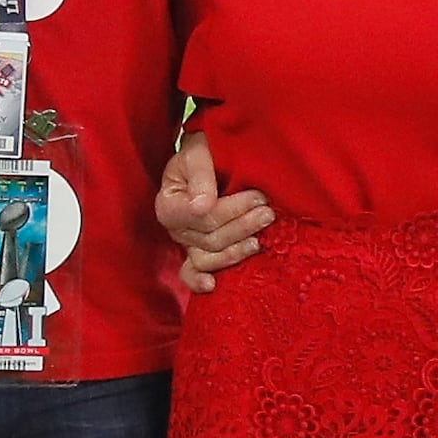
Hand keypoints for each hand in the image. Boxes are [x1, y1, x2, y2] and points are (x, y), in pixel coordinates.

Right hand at [155, 129, 272, 291]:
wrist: (207, 157)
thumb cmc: (203, 152)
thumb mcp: (199, 152)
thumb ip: (200, 175)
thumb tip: (202, 206)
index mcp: (169, 203)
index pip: (201, 215)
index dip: (231, 209)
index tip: (257, 195)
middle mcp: (176, 228)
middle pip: (209, 238)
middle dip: (242, 226)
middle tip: (268, 212)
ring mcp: (187, 243)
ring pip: (209, 257)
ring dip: (236, 251)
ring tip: (260, 240)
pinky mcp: (199, 253)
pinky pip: (192, 273)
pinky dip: (198, 282)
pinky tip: (214, 285)